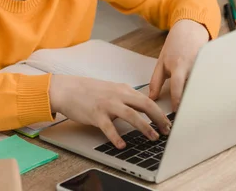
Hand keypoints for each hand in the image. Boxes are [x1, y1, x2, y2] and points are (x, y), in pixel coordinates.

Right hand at [49, 75, 171, 149]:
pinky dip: (116, 137)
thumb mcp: (111, 90)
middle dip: (158, 118)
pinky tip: (121, 145)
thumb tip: (142, 108)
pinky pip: (108, 127)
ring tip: (153, 137)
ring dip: (144, 127)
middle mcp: (118, 95)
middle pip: (144, 104)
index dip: (160, 112)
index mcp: (123, 89)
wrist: (67, 89)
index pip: (147, 99)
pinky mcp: (95, 114)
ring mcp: (107, 104)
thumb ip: (126, 98)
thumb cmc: (89, 91)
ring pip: (131, 115)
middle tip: (167, 130)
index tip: (168, 122)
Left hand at [149, 19, 209, 110]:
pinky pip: (209, 79)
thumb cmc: (175, 46)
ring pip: (203, 84)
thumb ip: (156, 80)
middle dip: (191, 101)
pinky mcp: (212, 64)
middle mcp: (192, 66)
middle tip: (189, 114)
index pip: (177, 86)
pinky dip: (207, 87)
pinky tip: (207, 95)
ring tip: (199, 107)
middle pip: (193, 88)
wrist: (190, 28)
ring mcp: (204, 65)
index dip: (178, 100)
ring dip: (200, 95)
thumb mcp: (161, 61)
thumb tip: (151, 97)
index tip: (177, 111)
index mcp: (178, 66)